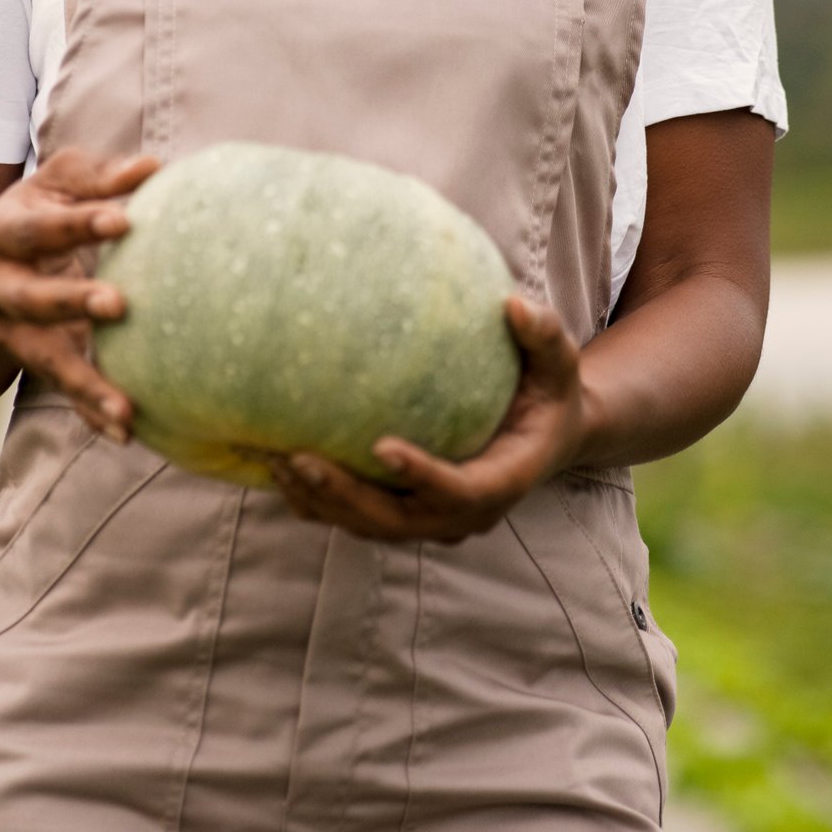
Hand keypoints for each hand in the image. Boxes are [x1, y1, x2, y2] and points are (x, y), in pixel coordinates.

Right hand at [0, 148, 157, 439]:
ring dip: (84, 383)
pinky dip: (90, 414)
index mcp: (1, 234)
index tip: (126, 220)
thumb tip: (153, 167)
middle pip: (31, 299)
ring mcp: (11, 333)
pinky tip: (127, 431)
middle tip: (120, 304)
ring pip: (43, 361)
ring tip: (127, 407)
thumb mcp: (52, 184)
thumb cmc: (34, 214)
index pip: (40, 228)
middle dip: (71, 302)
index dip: (80, 223)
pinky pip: (61, 392)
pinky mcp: (33, 363)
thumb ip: (97, 176)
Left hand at [269, 295, 585, 541]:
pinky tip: (273, 468)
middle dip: (347, 498)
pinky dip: (316, 502)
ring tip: (274, 462)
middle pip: (399, 522)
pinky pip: (357, 518)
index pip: (462, 492)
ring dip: (321, 502)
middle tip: (299, 459)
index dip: (423, 477)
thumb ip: (543, 336)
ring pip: (370, 526)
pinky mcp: (408, 516)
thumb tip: (514, 305)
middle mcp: (466, 513)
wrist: (545, 437)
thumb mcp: (559, 363)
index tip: (382, 447)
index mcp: (505, 479)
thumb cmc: (549, 392)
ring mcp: (434, 521)